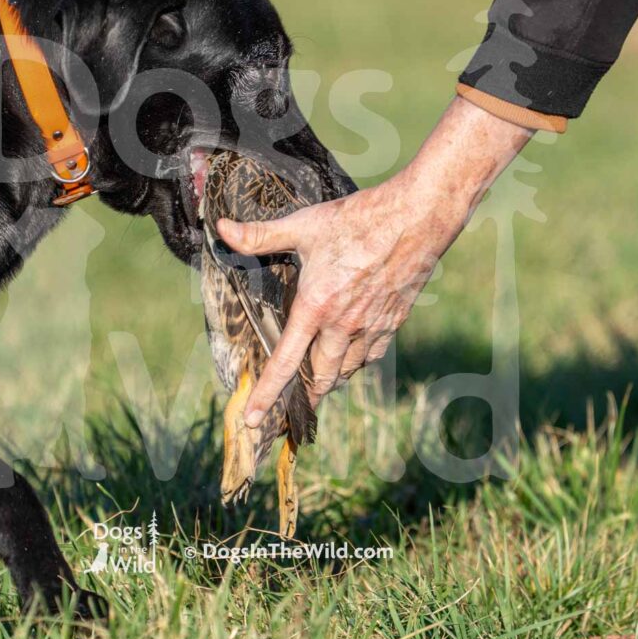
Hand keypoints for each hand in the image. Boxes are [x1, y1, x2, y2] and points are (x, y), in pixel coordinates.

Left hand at [216, 96, 532, 427]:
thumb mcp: (303, 225)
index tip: (254, 420)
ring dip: (332, 378)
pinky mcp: (394, 320)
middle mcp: (343, 325)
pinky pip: (373, 354)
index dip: (267, 394)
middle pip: (320, 376)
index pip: (285, 362)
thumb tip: (220, 229)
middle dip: (306, 393)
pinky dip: (358, 361)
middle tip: (294, 405)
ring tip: (321, 382)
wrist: (417, 219)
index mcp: (315, 307)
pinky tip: (353, 355)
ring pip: (348, 369)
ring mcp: (372, 326)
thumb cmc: (358, 220)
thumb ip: (260, 235)